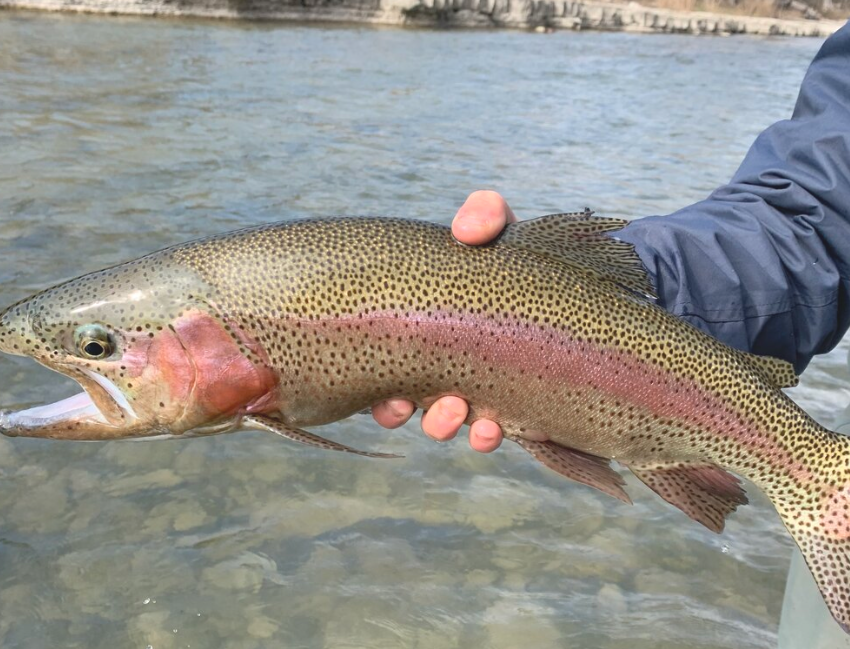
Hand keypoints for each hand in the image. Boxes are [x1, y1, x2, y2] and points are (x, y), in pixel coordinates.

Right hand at [372, 190, 514, 451]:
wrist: (586, 286)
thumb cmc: (526, 258)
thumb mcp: (503, 229)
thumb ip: (484, 214)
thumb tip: (465, 232)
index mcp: (427, 329)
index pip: (387, 361)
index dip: (377, 386)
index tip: (386, 386)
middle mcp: (445, 364)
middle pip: (404, 401)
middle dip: (399, 410)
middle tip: (408, 403)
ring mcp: (479, 389)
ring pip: (445, 422)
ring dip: (442, 424)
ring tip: (458, 411)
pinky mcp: (516, 409)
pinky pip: (491, 433)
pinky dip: (485, 436)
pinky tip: (493, 430)